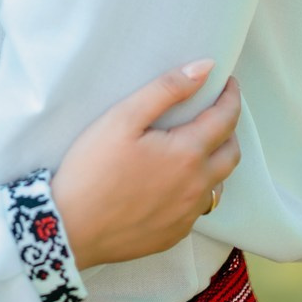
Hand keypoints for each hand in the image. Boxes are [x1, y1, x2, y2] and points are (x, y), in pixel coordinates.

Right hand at [51, 61, 243, 269]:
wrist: (70, 227)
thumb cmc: (91, 169)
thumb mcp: (123, 118)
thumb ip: (166, 89)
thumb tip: (205, 68)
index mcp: (188, 153)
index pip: (226, 119)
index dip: (231, 97)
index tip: (228, 83)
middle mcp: (197, 186)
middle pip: (231, 153)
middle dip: (229, 129)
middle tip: (215, 114)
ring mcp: (188, 214)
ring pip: (218, 184)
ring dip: (215, 162)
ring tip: (196, 148)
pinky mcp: (175, 233)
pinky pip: (198, 208)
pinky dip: (196, 189)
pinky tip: (174, 183)